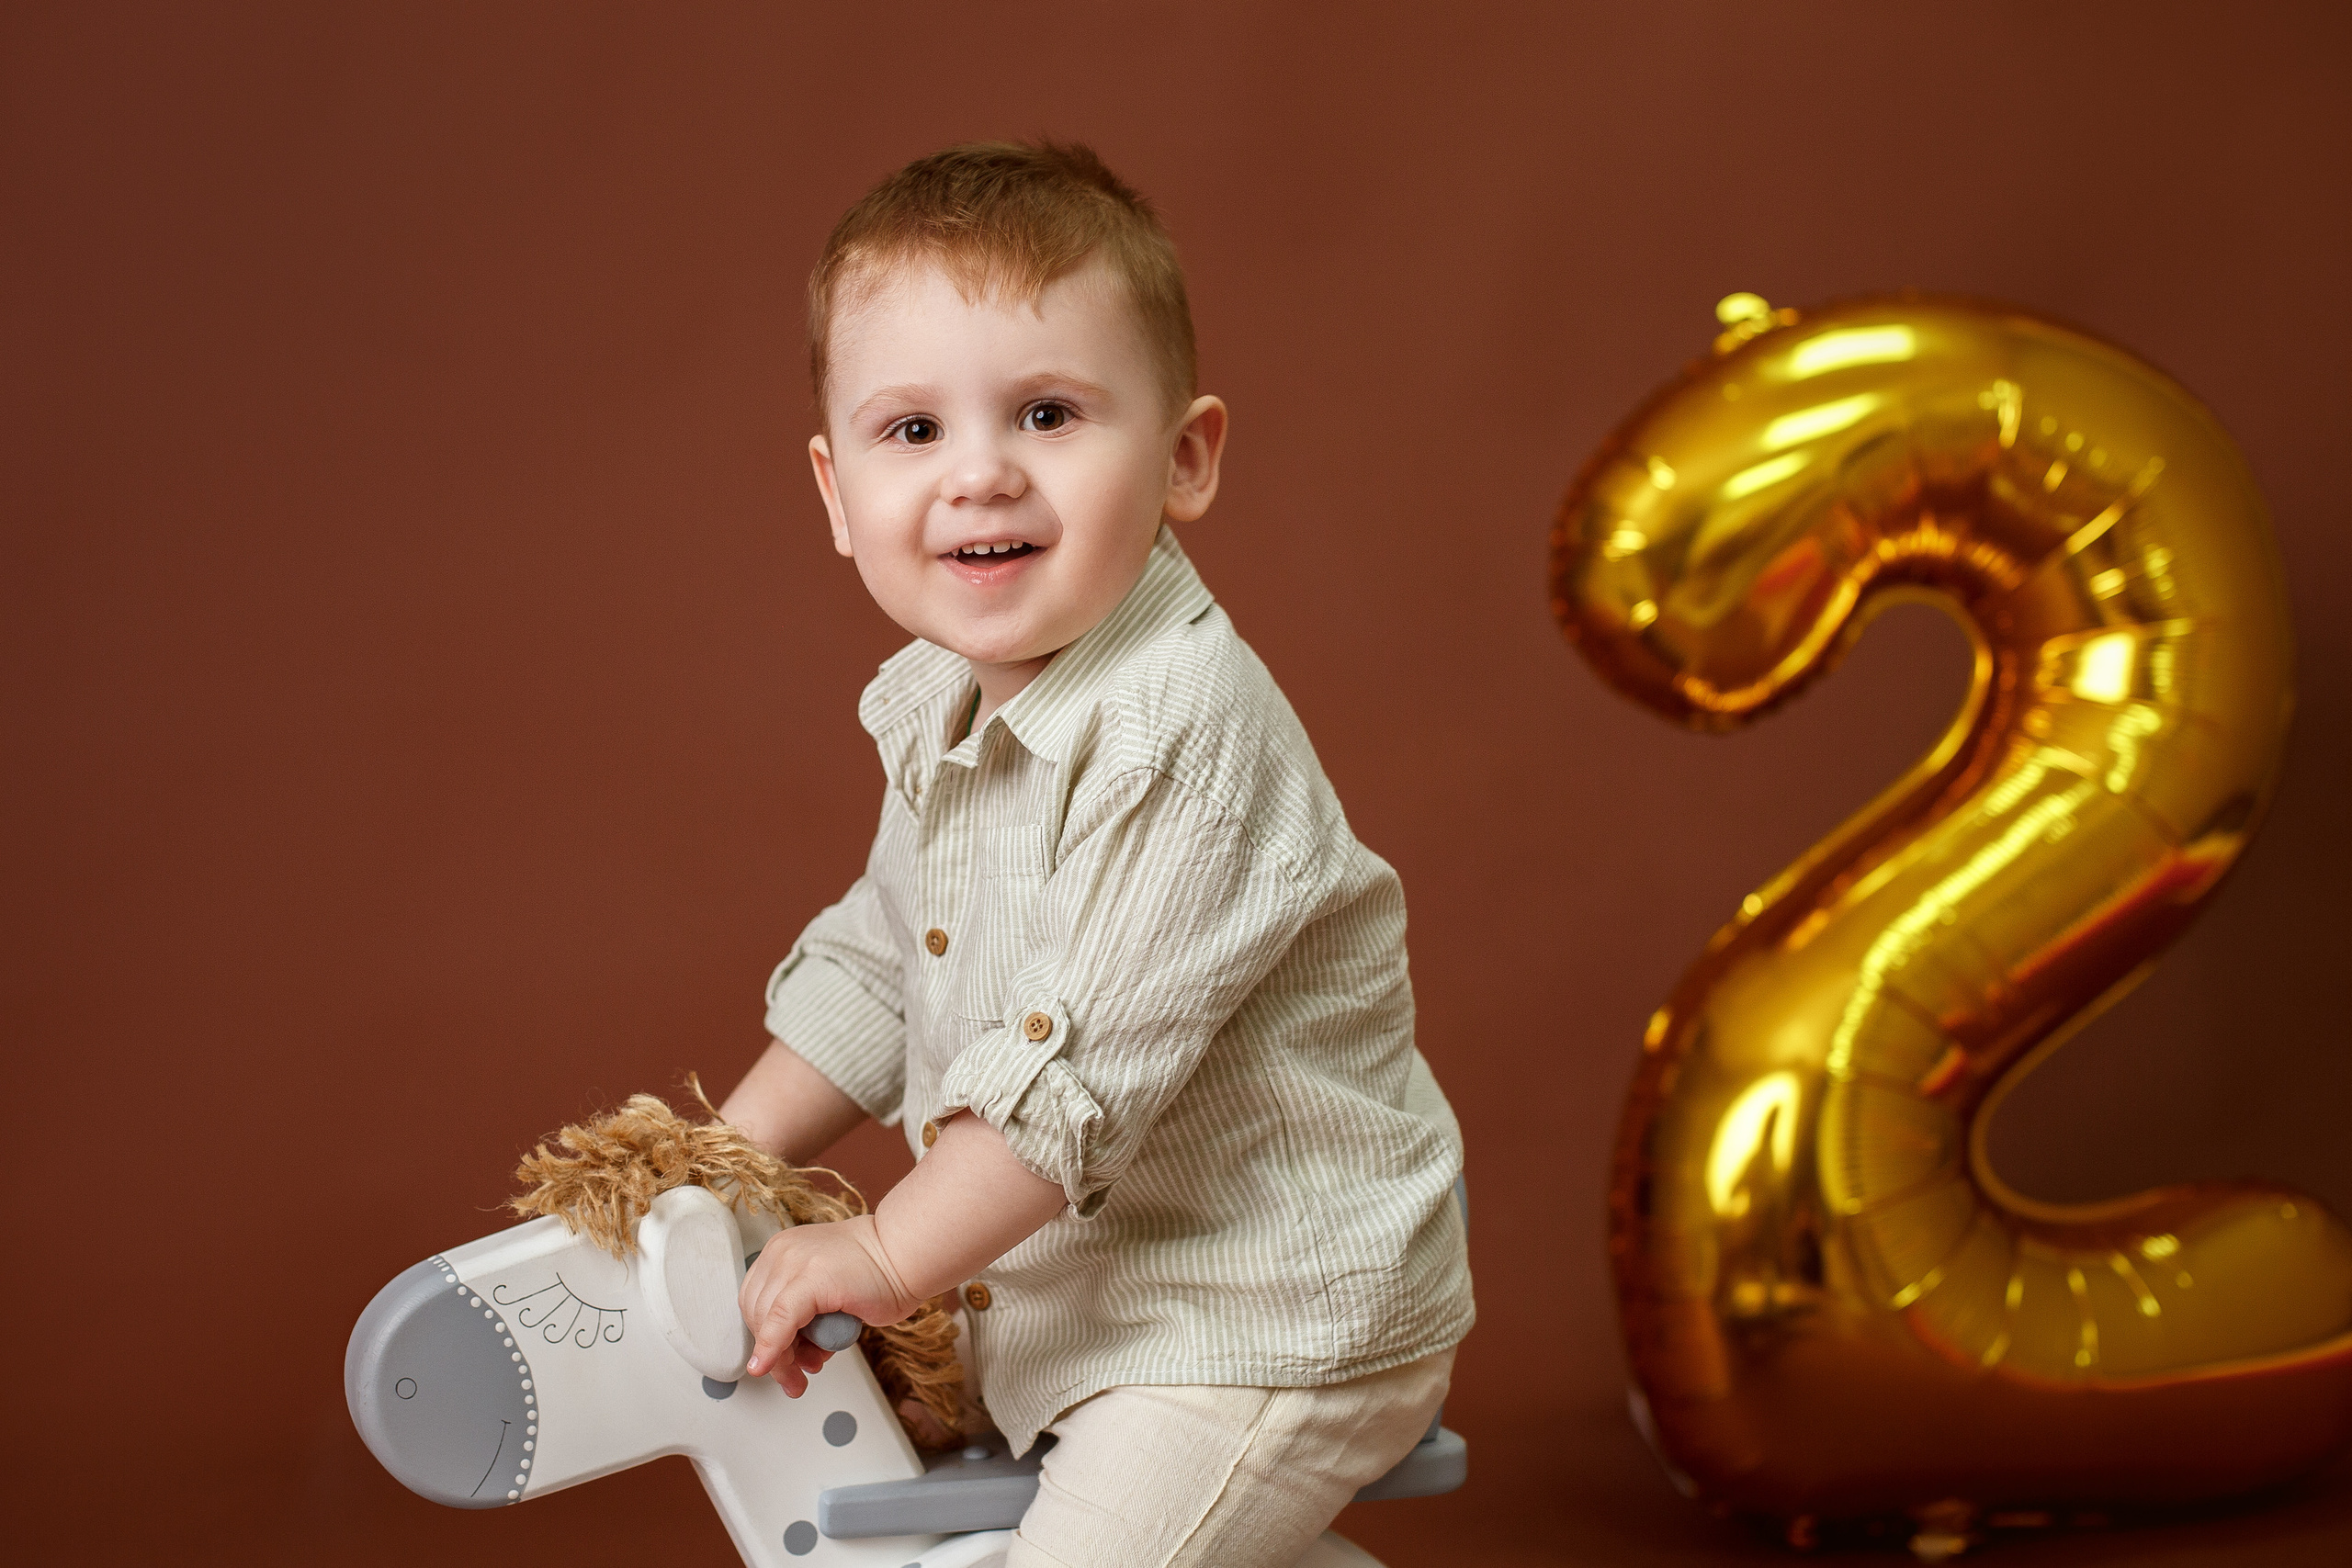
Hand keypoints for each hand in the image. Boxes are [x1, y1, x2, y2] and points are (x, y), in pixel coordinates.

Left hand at [740, 1213, 918, 1394]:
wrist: (907, 1255)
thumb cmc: (877, 1273)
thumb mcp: (825, 1291)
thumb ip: (801, 1316)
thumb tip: (787, 1356)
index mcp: (782, 1251)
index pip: (754, 1303)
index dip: (764, 1338)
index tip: (776, 1362)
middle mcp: (783, 1252)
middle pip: (755, 1314)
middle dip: (773, 1354)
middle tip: (793, 1376)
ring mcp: (794, 1262)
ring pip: (767, 1322)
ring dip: (782, 1358)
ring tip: (808, 1369)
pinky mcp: (810, 1279)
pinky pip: (780, 1322)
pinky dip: (773, 1348)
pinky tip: (772, 1367)